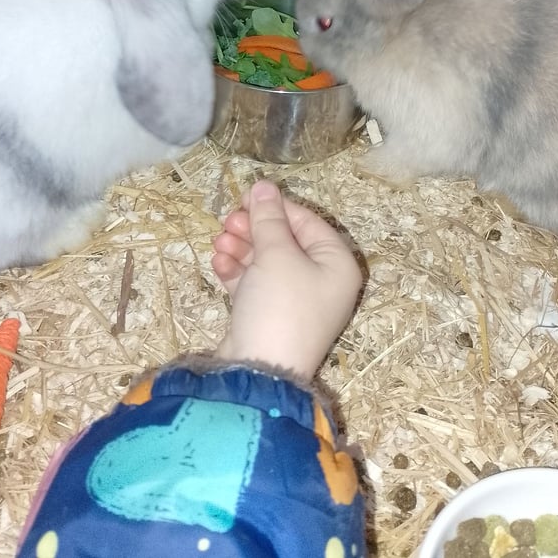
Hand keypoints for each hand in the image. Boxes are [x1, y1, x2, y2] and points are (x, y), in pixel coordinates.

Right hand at [211, 180, 361, 379]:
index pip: (307, 222)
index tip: (245, 197)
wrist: (259, 372)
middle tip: (228, 220)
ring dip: (242, 247)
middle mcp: (322, 282)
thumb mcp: (276, 254)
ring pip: (267, 261)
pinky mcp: (271, 316)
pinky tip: (220, 263)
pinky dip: (238, 271)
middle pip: (286, 241)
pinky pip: (255, 283)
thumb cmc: (280, 305)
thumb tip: (263, 186)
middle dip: (254, 228)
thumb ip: (268, 218)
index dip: (276, 207)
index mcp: (337, 264)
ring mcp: (296, 301)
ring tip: (219, 242)